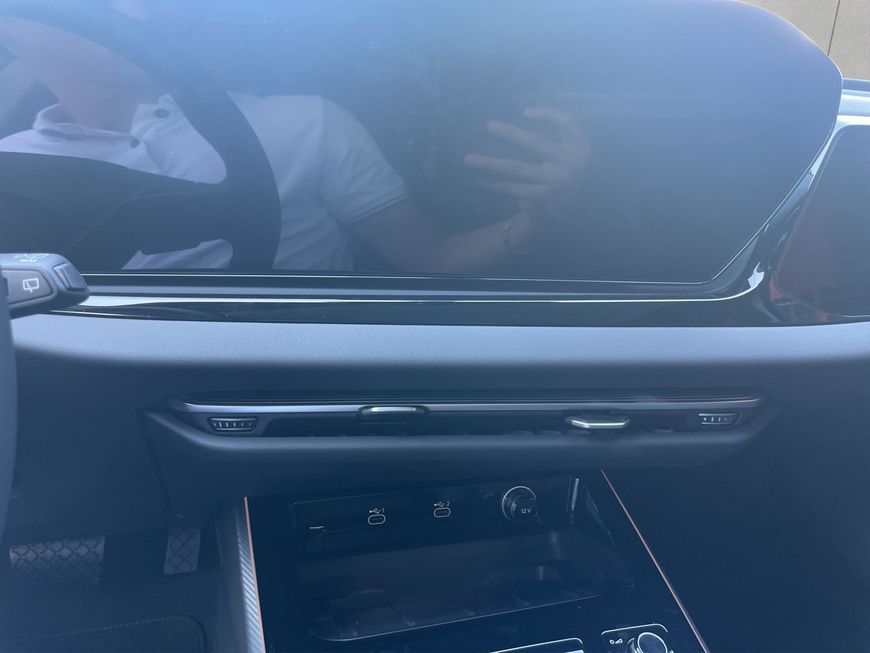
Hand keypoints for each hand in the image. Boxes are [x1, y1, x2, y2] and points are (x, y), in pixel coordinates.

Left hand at [463, 106, 590, 213]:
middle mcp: (571, 165)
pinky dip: (493, 184)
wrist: (561, 215)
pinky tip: (478, 181)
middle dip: (510, 133)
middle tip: (489, 125)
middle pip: (536, 142)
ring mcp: (556, 183)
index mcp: (581, 149)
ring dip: (490, 163)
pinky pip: (511, 187)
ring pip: (517, 168)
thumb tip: (518, 118)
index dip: (548, 113)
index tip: (526, 112)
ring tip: (468, 159)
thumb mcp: (569, 156)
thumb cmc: (560, 177)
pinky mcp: (541, 198)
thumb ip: (555, 138)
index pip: (568, 121)